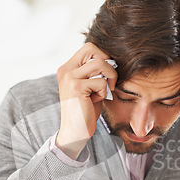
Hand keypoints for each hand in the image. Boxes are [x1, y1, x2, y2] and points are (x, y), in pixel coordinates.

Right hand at [56, 43, 117, 158]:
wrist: (75, 132)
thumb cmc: (86, 110)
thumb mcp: (90, 87)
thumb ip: (95, 72)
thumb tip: (113, 59)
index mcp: (67, 67)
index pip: (89, 47)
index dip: (104, 56)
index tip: (108, 73)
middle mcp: (66, 70)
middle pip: (94, 49)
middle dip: (108, 64)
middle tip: (109, 80)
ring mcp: (69, 77)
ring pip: (100, 63)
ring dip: (109, 78)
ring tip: (105, 91)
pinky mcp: (76, 87)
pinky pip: (101, 82)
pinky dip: (104, 92)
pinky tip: (96, 101)